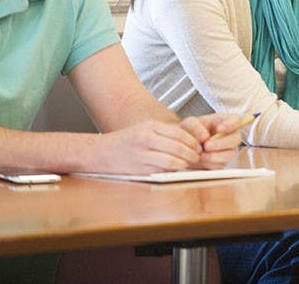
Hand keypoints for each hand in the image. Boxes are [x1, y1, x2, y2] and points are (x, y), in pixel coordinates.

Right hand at [90, 119, 205, 174]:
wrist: (100, 153)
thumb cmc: (126, 141)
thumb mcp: (144, 129)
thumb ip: (164, 133)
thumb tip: (189, 141)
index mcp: (150, 127)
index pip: (179, 133)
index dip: (192, 141)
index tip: (199, 145)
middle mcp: (146, 139)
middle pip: (177, 147)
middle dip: (191, 153)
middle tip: (198, 156)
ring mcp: (142, 154)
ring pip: (171, 160)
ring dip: (184, 164)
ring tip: (189, 164)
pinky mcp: (138, 169)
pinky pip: (161, 170)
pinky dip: (172, 171)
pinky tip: (176, 170)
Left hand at [180, 114, 243, 168]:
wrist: (184, 147)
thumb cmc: (190, 132)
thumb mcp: (189, 124)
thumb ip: (195, 126)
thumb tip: (205, 136)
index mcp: (224, 122)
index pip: (236, 120)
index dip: (231, 124)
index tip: (219, 129)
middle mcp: (229, 136)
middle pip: (236, 139)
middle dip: (221, 143)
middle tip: (207, 145)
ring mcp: (227, 150)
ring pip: (230, 154)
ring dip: (216, 155)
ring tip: (202, 155)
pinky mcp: (222, 162)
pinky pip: (221, 165)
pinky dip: (211, 163)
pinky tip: (202, 160)